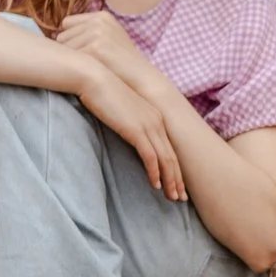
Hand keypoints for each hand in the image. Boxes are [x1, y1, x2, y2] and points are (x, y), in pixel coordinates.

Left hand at [57, 11, 163, 95]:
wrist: (142, 81)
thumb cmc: (122, 66)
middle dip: (70, 52)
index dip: (72, 42)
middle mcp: (99, 21)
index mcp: (102, 16)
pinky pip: (68, 59)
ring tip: (91, 70)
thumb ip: (87, 32)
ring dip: (72, 62)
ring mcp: (97, 33)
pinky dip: (74, 70)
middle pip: (61, 36)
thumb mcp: (109, 39)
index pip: (66, 25)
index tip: (87, 54)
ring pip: (63, 49)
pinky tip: (88, 75)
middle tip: (90, 65)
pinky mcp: (95, 48)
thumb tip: (55, 34)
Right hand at [79, 68, 185, 199]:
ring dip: (170, 180)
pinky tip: (156, 185)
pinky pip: (150, 156)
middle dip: (178, 179)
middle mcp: (157, 121)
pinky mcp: (137, 130)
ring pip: (165, 159)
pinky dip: (155, 172)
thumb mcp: (123, 111)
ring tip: (172, 197)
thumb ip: (131, 124)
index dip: (175, 169)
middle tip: (181, 198)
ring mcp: (148, 125)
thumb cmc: (103, 94)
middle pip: (172, 156)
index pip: (170, 148)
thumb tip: (130, 137)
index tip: (177, 185)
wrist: (94, 78)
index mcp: (155, 117)